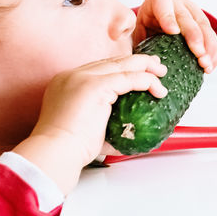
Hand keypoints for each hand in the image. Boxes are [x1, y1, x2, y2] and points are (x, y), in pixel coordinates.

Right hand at [13, 54, 167, 193]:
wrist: (55, 153)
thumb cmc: (67, 149)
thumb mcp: (87, 130)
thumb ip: (104, 124)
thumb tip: (125, 131)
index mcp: (66, 83)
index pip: (100, 68)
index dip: (122, 68)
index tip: (138, 71)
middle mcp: (73, 76)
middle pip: (112, 62)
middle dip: (137, 63)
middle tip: (155, 66)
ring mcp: (83, 78)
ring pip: (122, 65)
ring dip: (146, 68)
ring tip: (161, 74)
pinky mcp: (95, 85)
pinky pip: (129, 77)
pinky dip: (146, 81)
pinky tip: (157, 88)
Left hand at [133, 0, 216, 73]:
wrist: (156, 20)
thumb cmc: (146, 27)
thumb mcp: (137, 29)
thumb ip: (134, 37)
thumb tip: (135, 53)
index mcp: (158, 0)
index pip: (163, 6)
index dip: (168, 18)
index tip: (173, 32)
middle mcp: (178, 3)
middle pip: (188, 19)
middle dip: (195, 38)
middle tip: (198, 55)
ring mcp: (193, 11)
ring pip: (204, 27)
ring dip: (208, 48)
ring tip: (206, 65)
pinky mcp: (203, 22)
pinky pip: (212, 36)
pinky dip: (213, 52)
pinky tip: (211, 65)